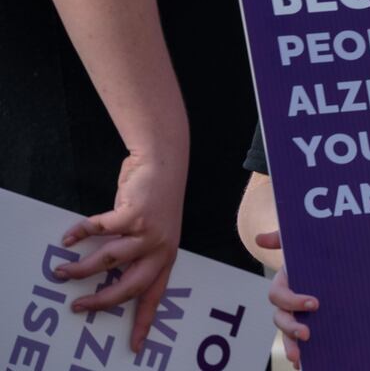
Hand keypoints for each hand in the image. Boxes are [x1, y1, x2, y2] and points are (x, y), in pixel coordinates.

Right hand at [55, 151, 185, 352]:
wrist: (164, 165)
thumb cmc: (154, 200)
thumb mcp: (153, 233)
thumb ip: (136, 253)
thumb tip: (106, 274)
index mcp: (165, 257)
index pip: (155, 296)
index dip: (144, 322)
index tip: (135, 346)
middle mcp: (160, 249)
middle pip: (130, 286)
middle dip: (102, 301)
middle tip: (79, 307)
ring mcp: (148, 232)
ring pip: (109, 260)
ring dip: (82, 268)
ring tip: (61, 272)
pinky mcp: (134, 214)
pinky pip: (100, 230)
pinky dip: (81, 234)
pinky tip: (68, 238)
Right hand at [258, 231, 318, 369]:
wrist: (327, 262)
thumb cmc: (310, 252)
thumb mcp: (299, 243)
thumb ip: (282, 237)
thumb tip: (260, 238)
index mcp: (284, 285)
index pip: (279, 297)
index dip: (293, 301)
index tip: (315, 303)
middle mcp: (287, 304)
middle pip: (281, 321)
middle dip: (291, 329)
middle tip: (307, 334)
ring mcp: (297, 316)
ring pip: (288, 335)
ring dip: (292, 346)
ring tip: (301, 359)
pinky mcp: (310, 324)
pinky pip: (301, 343)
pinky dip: (303, 356)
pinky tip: (308, 365)